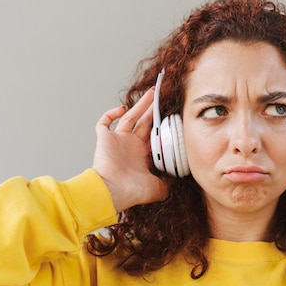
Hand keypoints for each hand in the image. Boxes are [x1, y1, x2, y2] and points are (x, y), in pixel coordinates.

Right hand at [92, 88, 167, 212]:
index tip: (171, 115)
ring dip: (140, 105)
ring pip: (129, 117)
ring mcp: (118, 141)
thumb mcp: (158, 187)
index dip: (162, 125)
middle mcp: (131, 146)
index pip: (155, 135)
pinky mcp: (105, 138)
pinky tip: (122, 108)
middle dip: (153, 110)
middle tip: (162, 97)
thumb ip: (169, 182)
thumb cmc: (132, 191)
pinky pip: (105, 122)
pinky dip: (111, 113)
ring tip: (151, 93)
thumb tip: (180, 179)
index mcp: (143, 155)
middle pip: (144, 122)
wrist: (111, 191)